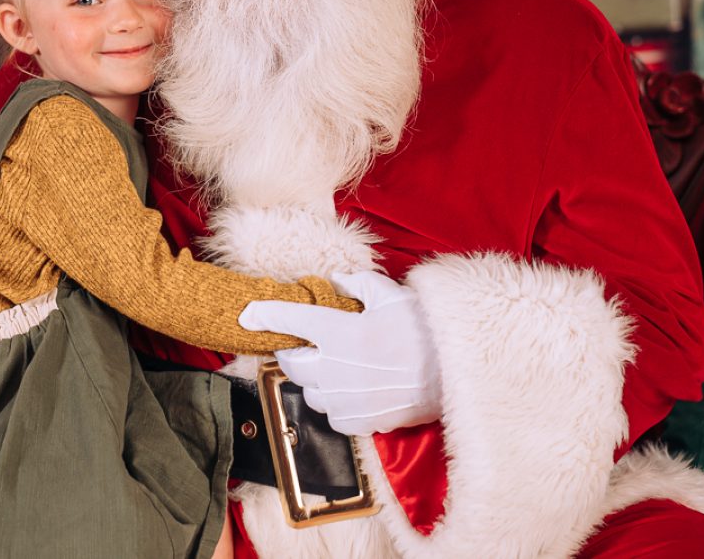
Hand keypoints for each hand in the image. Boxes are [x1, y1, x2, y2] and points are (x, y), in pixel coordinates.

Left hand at [239, 270, 441, 435]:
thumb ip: (357, 284)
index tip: (248, 314)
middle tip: (307, 342)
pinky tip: (350, 390)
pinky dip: (334, 403)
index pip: (291, 320)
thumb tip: (335, 281)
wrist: (456, 372)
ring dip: (314, 378)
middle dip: (293, 350)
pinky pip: (332, 415)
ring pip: (310, 391)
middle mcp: (335, 367)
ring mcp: (345, 398)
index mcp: (339, 331)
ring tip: (334, 367)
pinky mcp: (360, 421)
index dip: (265, 315)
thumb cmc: (425, 329)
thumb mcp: (391, 295)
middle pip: (292, 362)